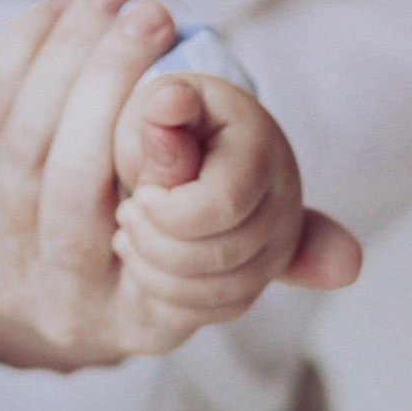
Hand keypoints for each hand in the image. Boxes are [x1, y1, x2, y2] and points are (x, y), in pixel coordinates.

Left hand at [0, 0, 354, 370]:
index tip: (181, 86)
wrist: (52, 298)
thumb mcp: (220, 270)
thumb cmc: (160, 265)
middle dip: (106, 82)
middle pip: (68, 177)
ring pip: (20, 143)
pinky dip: (16, 57)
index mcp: (132, 316)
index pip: (144, 236)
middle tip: (151, 12)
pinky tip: (57, 6)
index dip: (158, 162)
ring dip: (64, 56)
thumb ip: (281, 251)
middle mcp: (54, 294)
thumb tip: (348, 259)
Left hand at [107, 72, 361, 316]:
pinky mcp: (264, 275)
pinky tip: (144, 263)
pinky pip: (223, 310)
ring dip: (159, 272)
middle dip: (156, 242)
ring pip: (224, 293)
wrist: (185, 141)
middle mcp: (284, 197)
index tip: (138, 196)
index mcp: (258, 144)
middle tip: (127, 214)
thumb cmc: (161, 121)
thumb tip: (171, 100)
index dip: (166, 211)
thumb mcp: (152, 108)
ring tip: (129, 236)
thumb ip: (161, 115)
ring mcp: (281, 241)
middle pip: (222, 255)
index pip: (220, 206)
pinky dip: (175, 297)